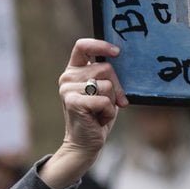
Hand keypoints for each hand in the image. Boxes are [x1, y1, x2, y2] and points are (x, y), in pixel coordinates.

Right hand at [38, 38, 127, 188]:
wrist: (85, 144)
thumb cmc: (97, 116)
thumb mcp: (105, 92)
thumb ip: (107, 76)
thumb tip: (122, 61)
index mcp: (74, 71)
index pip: (82, 46)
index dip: (100, 45)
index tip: (117, 52)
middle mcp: (67, 77)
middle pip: (105, 68)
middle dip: (117, 87)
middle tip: (112, 102)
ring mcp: (67, 89)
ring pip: (107, 85)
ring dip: (111, 102)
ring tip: (100, 112)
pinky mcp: (72, 102)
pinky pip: (104, 100)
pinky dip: (108, 112)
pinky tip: (98, 119)